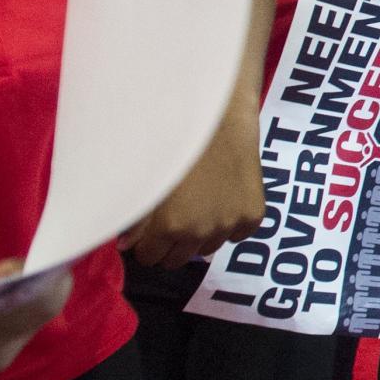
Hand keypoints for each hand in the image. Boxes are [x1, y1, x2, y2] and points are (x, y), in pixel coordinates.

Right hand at [0, 260, 72, 375]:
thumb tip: (21, 276)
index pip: (46, 304)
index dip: (52, 277)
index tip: (33, 259)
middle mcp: (3, 353)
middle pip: (43, 312)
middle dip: (36, 284)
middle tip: (3, 269)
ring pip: (31, 321)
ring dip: (24, 297)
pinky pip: (16, 331)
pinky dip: (13, 310)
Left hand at [121, 119, 267, 268]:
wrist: (219, 120)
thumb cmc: (174, 145)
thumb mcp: (148, 182)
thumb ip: (134, 219)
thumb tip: (127, 245)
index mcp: (169, 227)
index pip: (149, 258)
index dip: (146, 243)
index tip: (149, 230)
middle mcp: (200, 233)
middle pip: (177, 260)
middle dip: (170, 244)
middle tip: (172, 219)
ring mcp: (229, 225)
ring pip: (207, 249)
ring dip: (199, 237)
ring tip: (196, 208)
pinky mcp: (253, 215)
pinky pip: (237, 235)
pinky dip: (228, 225)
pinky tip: (221, 202)